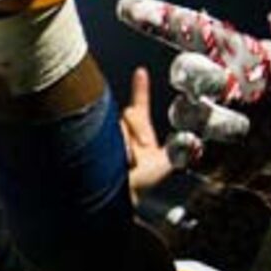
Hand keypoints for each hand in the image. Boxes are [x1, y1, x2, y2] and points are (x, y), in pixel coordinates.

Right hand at [117, 0, 270, 233]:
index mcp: (249, 58)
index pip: (196, 32)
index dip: (161, 18)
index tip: (127, 7)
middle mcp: (228, 89)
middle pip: (184, 73)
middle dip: (190, 74)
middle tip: (215, 80)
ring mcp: (220, 126)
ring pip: (182, 113)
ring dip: (201, 116)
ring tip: (242, 128)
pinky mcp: (218, 164)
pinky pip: (184, 152)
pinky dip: (184, 149)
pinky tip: (195, 148)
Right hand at [119, 66, 174, 197]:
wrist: (124, 198)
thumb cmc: (144, 184)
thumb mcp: (165, 161)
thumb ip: (171, 144)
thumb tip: (167, 136)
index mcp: (140, 134)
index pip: (139, 106)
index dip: (140, 88)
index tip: (140, 73)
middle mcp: (123, 133)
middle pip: (130, 115)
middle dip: (138, 128)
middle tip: (143, 146)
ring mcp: (109, 137)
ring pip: (119, 126)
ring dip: (127, 142)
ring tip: (129, 162)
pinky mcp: (99, 143)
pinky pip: (109, 132)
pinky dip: (119, 142)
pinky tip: (120, 152)